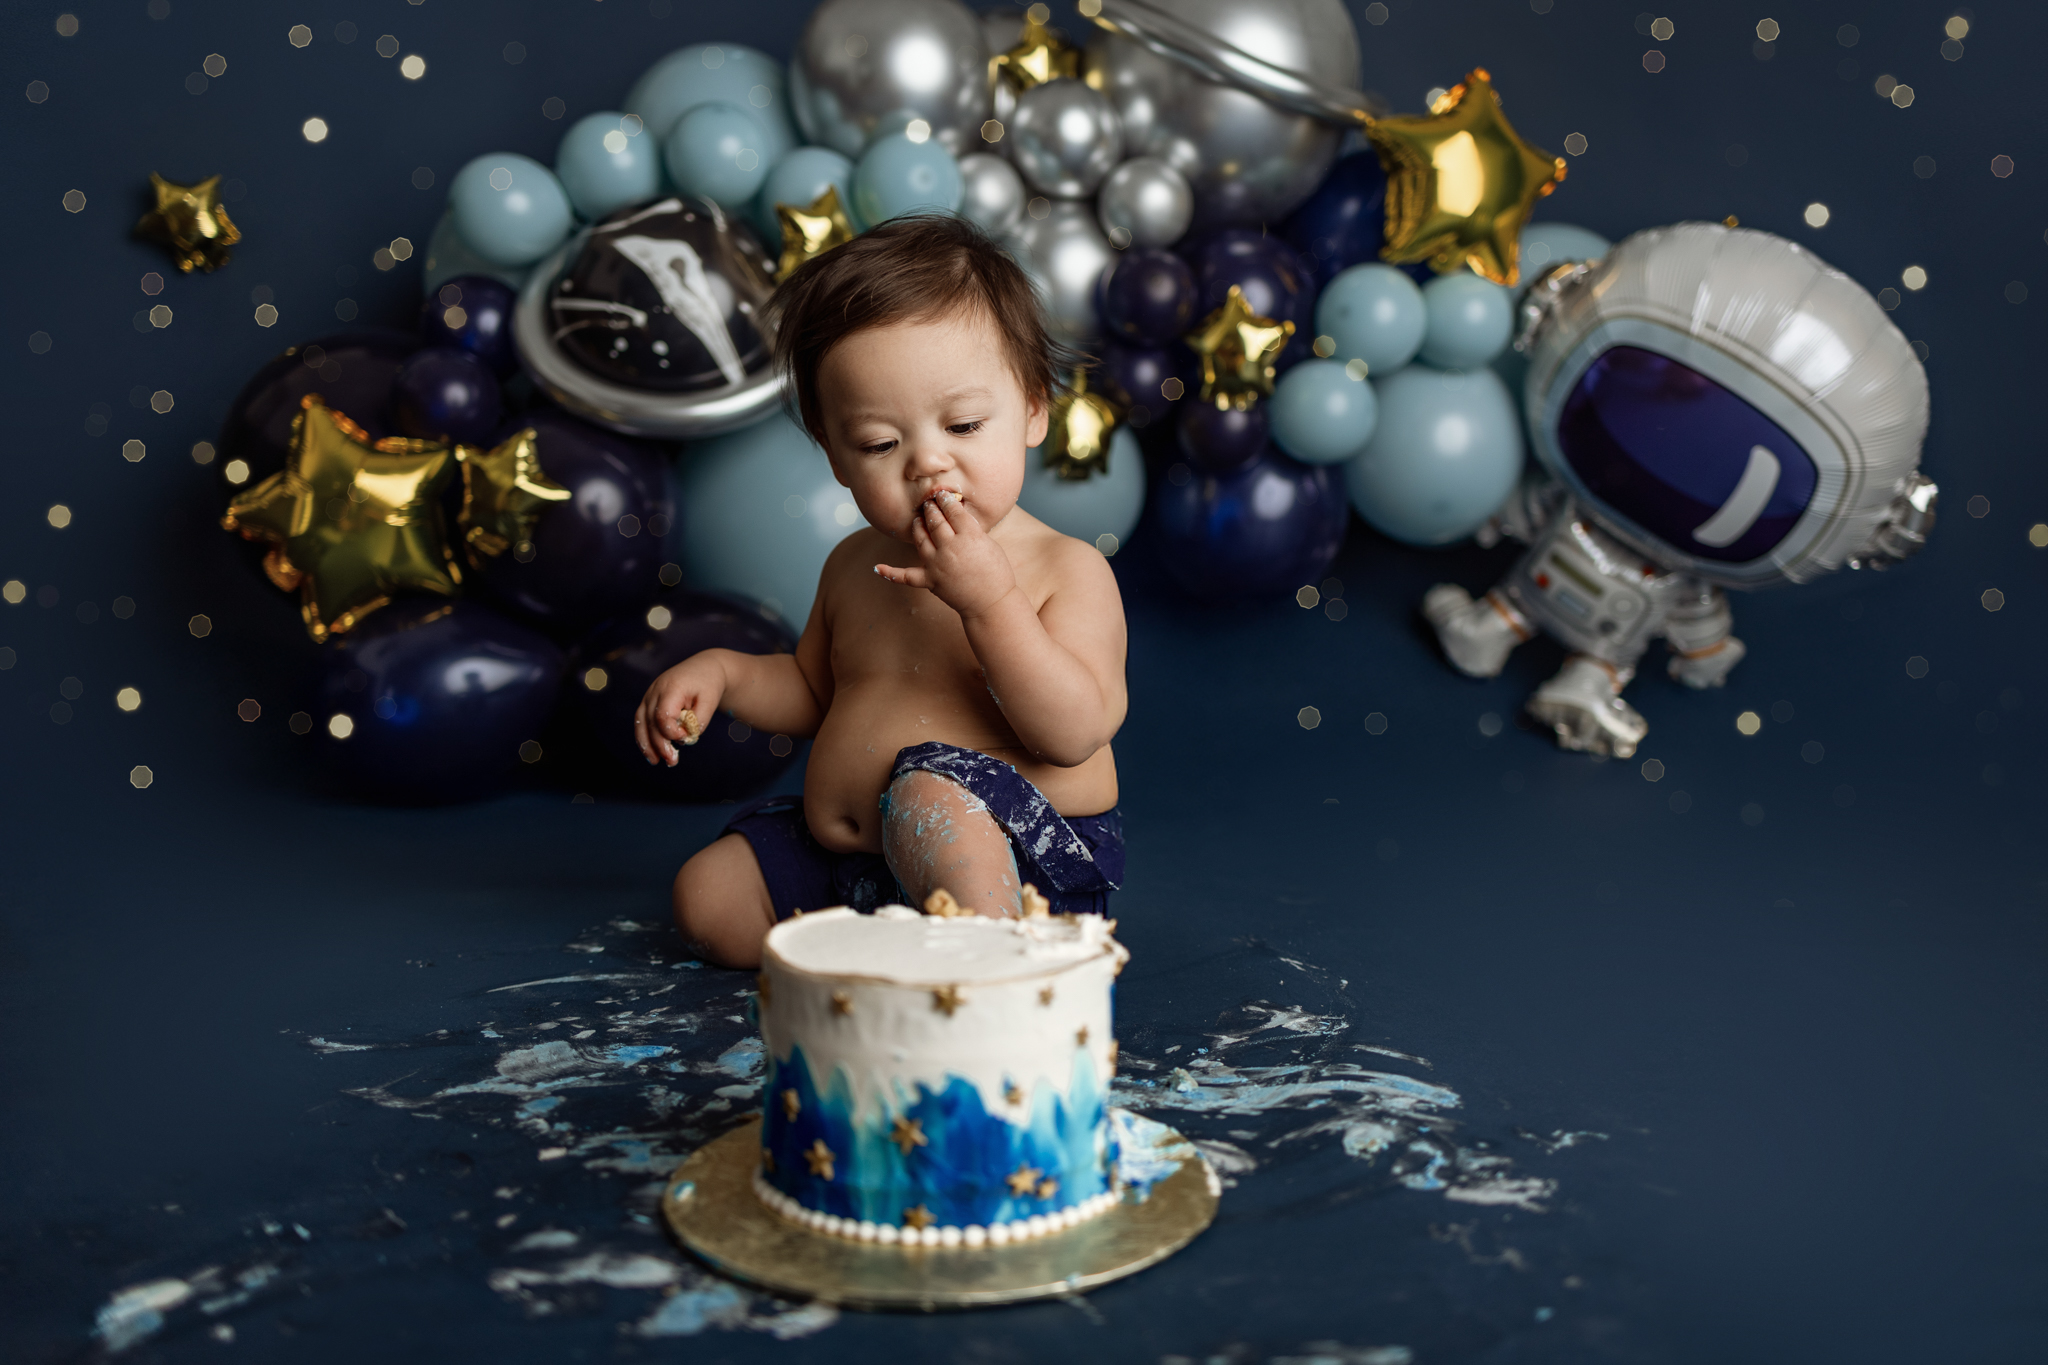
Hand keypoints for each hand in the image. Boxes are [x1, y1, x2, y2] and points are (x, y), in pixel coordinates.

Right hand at [633, 655, 724, 765]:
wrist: (704, 668)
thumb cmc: (708, 684)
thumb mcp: (710, 701)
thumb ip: (699, 720)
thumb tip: (687, 738)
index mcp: (671, 687)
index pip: (663, 715)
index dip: (672, 732)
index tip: (686, 738)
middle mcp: (655, 690)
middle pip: (651, 722)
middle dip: (660, 744)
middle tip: (672, 761)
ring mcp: (649, 695)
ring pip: (641, 722)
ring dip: (646, 744)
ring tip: (656, 761)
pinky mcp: (649, 701)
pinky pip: (641, 721)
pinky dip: (644, 737)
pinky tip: (651, 753)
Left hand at [874, 492, 1017, 618]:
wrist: (991, 603)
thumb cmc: (997, 573)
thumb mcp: (989, 544)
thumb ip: (971, 531)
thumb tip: (957, 517)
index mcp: (969, 536)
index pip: (953, 510)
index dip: (946, 500)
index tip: (942, 496)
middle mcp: (950, 548)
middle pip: (935, 521)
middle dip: (930, 509)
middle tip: (929, 503)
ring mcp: (937, 564)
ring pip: (920, 539)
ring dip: (917, 526)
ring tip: (918, 520)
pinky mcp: (930, 580)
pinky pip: (906, 576)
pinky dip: (890, 573)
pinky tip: (877, 567)